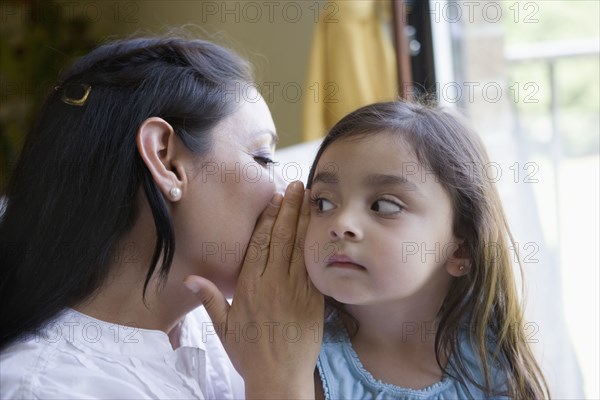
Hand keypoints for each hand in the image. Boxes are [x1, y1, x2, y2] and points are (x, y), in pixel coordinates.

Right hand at [184, 181, 323, 398]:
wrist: (279, 377)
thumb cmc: (249, 354)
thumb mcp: (223, 328)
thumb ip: (210, 299)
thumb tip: (191, 278)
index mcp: (250, 285)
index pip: (260, 242)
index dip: (268, 218)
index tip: (275, 199)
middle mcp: (272, 282)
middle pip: (282, 237)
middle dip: (290, 208)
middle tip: (297, 186)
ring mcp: (295, 289)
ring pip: (299, 246)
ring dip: (304, 219)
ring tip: (310, 197)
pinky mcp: (313, 299)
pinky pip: (314, 266)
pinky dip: (316, 244)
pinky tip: (321, 229)